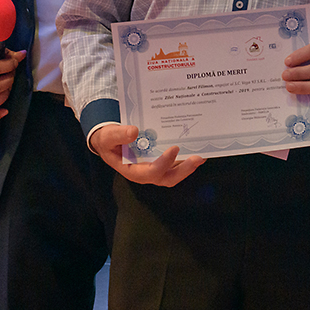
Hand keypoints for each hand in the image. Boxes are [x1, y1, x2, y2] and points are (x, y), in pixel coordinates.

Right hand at [89, 123, 205, 187]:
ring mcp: (156, 169)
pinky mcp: (162, 162)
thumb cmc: (108, 141)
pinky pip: (176, 164)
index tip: (175, 148)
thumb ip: (118, 135)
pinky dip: (186, 158)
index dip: (164, 163)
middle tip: (198, 158)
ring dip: (189, 166)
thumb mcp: (107, 137)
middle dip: (184, 170)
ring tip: (202, 155)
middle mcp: (147, 173)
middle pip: (168, 178)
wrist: (109, 140)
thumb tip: (133, 131)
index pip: (151, 172)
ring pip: (175, 173)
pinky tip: (197, 147)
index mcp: (133, 171)